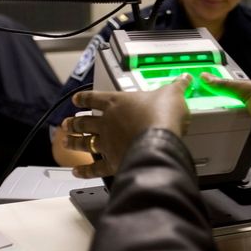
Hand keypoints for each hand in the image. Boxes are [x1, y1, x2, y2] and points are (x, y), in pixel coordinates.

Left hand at [61, 74, 191, 177]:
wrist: (159, 141)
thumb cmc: (162, 116)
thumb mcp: (172, 94)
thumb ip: (176, 87)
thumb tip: (185, 79)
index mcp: (117, 102)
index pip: (94, 98)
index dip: (83, 98)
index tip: (77, 100)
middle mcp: (107, 122)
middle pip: (84, 121)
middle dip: (74, 122)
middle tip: (67, 124)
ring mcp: (107, 142)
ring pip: (84, 142)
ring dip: (73, 142)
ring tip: (65, 142)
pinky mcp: (112, 162)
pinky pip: (94, 168)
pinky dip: (84, 170)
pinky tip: (77, 171)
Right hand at [201, 73, 250, 168]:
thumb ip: (230, 86)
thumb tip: (209, 77)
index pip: (242, 91)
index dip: (226, 92)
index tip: (209, 93)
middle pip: (243, 112)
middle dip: (229, 114)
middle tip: (208, 115)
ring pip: (246, 130)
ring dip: (236, 131)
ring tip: (215, 131)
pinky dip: (243, 149)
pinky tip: (230, 148)